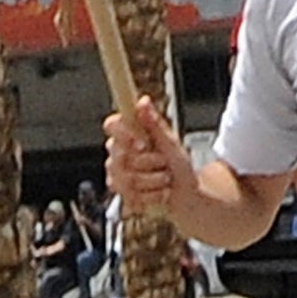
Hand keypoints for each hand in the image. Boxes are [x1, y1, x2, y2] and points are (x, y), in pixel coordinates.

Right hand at [104, 96, 187, 215]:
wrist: (185, 193)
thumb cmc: (178, 165)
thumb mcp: (171, 142)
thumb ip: (154, 123)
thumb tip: (143, 101)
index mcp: (128, 134)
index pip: (111, 125)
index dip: (124, 135)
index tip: (142, 144)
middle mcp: (118, 152)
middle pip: (121, 156)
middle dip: (149, 163)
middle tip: (165, 163)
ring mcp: (117, 173)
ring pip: (127, 178)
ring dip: (154, 181)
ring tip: (166, 179)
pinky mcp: (120, 192)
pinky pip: (130, 195)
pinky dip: (151, 195)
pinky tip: (160, 192)